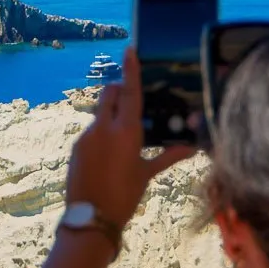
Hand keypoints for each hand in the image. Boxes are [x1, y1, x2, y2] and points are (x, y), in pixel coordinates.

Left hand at [66, 48, 194, 232]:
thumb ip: (168, 156)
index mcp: (125, 131)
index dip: (130, 70)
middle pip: (108, 94)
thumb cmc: (125, 196)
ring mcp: (87, 137)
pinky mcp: (76, 148)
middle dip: (117, 90)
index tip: (129, 49)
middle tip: (128, 97)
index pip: (129, 92)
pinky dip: (101, 135)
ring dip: (110, 116)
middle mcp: (103, 128)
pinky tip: (109, 155)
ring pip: (99, 114)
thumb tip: (192, 148)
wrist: (91, 218)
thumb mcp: (147, 174)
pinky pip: (91, 132)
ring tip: (122, 137)